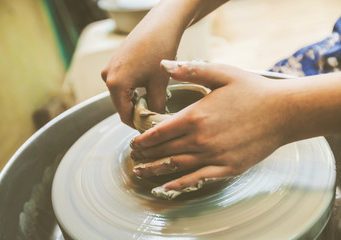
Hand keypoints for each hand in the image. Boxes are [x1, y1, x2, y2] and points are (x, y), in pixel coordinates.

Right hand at [101, 30, 174, 126]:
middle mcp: (107, 77)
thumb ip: (156, 107)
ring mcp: (109, 68)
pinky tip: (146, 88)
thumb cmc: (159, 51)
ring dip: (135, 101)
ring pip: (121, 94)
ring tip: (153, 102)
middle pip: (121, 105)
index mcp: (115, 84)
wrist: (159, 25)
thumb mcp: (159, 84)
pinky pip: (121, 83)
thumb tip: (156, 121)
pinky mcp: (114, 62)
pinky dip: (132, 90)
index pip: (124, 115)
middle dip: (136, 112)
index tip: (151, 128)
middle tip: (154, 116)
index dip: (138, 124)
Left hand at [130, 60, 293, 196]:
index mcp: (196, 116)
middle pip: (165, 150)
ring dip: (156, 169)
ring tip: (140, 172)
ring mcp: (214, 155)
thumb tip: (164, 65)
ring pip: (177, 166)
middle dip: (146, 154)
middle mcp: (201, 139)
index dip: (144, 138)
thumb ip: (190, 71)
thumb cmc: (252, 90)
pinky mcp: (228, 167)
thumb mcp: (221, 73)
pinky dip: (180, 184)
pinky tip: (166, 188)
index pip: (160, 131)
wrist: (284, 112)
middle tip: (133, 157)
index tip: (134, 142)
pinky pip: (198, 179)